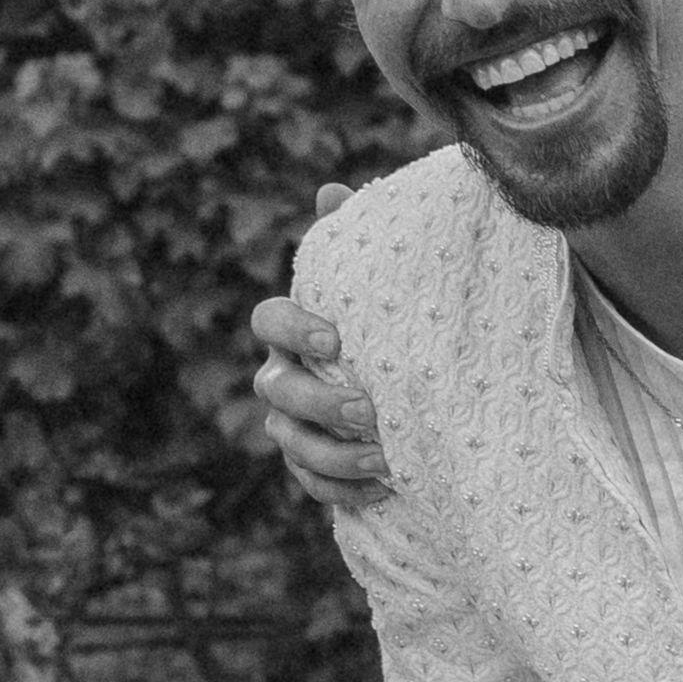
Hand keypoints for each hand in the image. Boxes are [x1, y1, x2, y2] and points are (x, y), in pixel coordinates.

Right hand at [247, 187, 390, 509]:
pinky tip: (385, 488)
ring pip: (290, 442)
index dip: (294, 330)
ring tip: (385, 458)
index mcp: (293, 326)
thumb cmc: (388, 318)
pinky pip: (311, 483)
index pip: (268, 321)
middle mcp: (282, 374)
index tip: (335, 340)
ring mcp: (290, 422)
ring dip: (334, 454)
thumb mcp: (380, 279)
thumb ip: (356, 241)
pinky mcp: (309, 464)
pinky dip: (342, 489)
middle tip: (366, 411)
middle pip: (276, 390)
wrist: (413, 379)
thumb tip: (330, 192)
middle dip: (318, 403)